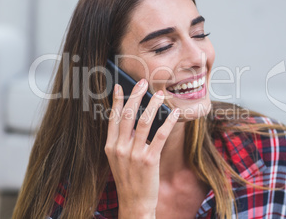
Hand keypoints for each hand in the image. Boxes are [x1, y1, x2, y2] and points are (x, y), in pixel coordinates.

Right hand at [105, 79, 179, 217]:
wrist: (134, 203)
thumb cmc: (128, 179)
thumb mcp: (118, 159)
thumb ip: (123, 140)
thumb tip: (135, 118)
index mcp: (110, 146)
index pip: (112, 117)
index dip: (116, 100)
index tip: (120, 85)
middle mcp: (119, 148)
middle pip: (127, 115)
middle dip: (136, 95)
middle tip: (143, 83)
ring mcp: (134, 154)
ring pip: (144, 121)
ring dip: (153, 105)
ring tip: (160, 95)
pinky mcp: (149, 160)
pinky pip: (160, 135)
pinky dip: (169, 121)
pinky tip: (175, 113)